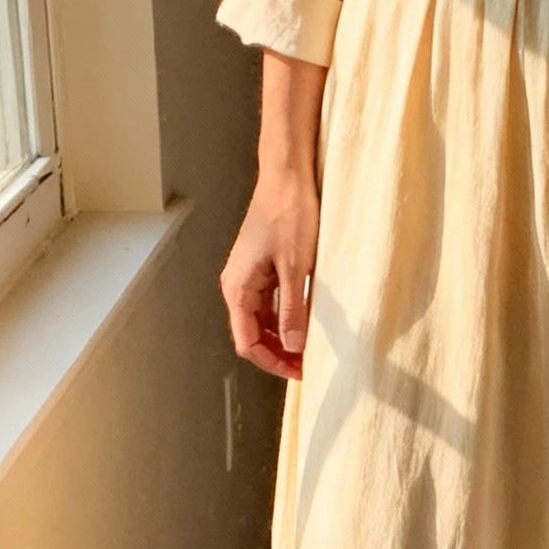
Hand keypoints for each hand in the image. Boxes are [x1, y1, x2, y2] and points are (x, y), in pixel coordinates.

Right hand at [220, 165, 318, 379]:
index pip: (247, 342)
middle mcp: (238, 285)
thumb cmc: (289, 214)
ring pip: (262, 320)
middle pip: (252, 334)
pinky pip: (271, 302)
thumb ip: (292, 310)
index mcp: (238, 288)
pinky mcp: (263, 266)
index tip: (299, 372)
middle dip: (278, 353)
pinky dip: (287, 316)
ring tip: (311, 348)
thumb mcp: (295, 268)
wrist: (288, 176)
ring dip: (283, 337)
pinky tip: (307, 321)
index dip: (273, 362)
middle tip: (308, 365)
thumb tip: (292, 347)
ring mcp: (250, 276)